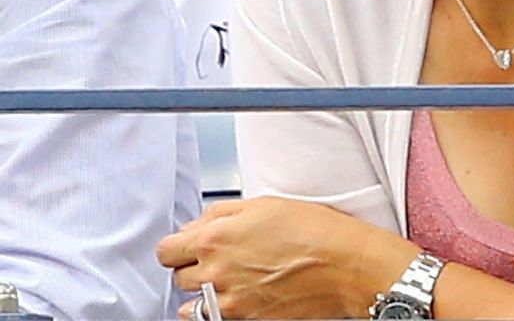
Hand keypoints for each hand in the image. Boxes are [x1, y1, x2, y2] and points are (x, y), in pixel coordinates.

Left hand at [158, 197, 410, 319]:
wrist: (346, 265)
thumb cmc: (315, 230)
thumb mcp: (266, 204)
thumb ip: (220, 214)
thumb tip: (194, 227)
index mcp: (215, 239)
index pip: (166, 250)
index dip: (178, 246)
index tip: (189, 245)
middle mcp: (214, 273)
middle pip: (178, 277)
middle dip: (195, 267)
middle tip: (224, 257)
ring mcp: (228, 301)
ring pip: (191, 304)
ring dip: (204, 293)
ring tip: (233, 279)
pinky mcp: (244, 320)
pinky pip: (214, 319)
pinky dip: (221, 311)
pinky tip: (242, 296)